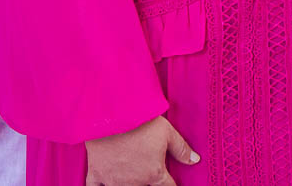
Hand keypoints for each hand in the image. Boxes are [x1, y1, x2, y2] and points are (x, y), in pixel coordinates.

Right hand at [84, 115, 198, 185]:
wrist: (110, 113)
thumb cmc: (139, 121)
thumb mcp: (166, 131)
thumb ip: (181, 148)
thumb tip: (195, 160)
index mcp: (154, 173)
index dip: (171, 185)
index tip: (169, 182)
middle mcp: (136, 182)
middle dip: (148, 183)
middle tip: (146, 172)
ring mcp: (114, 181)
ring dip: (129, 184)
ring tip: (131, 177)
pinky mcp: (96, 174)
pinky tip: (106, 185)